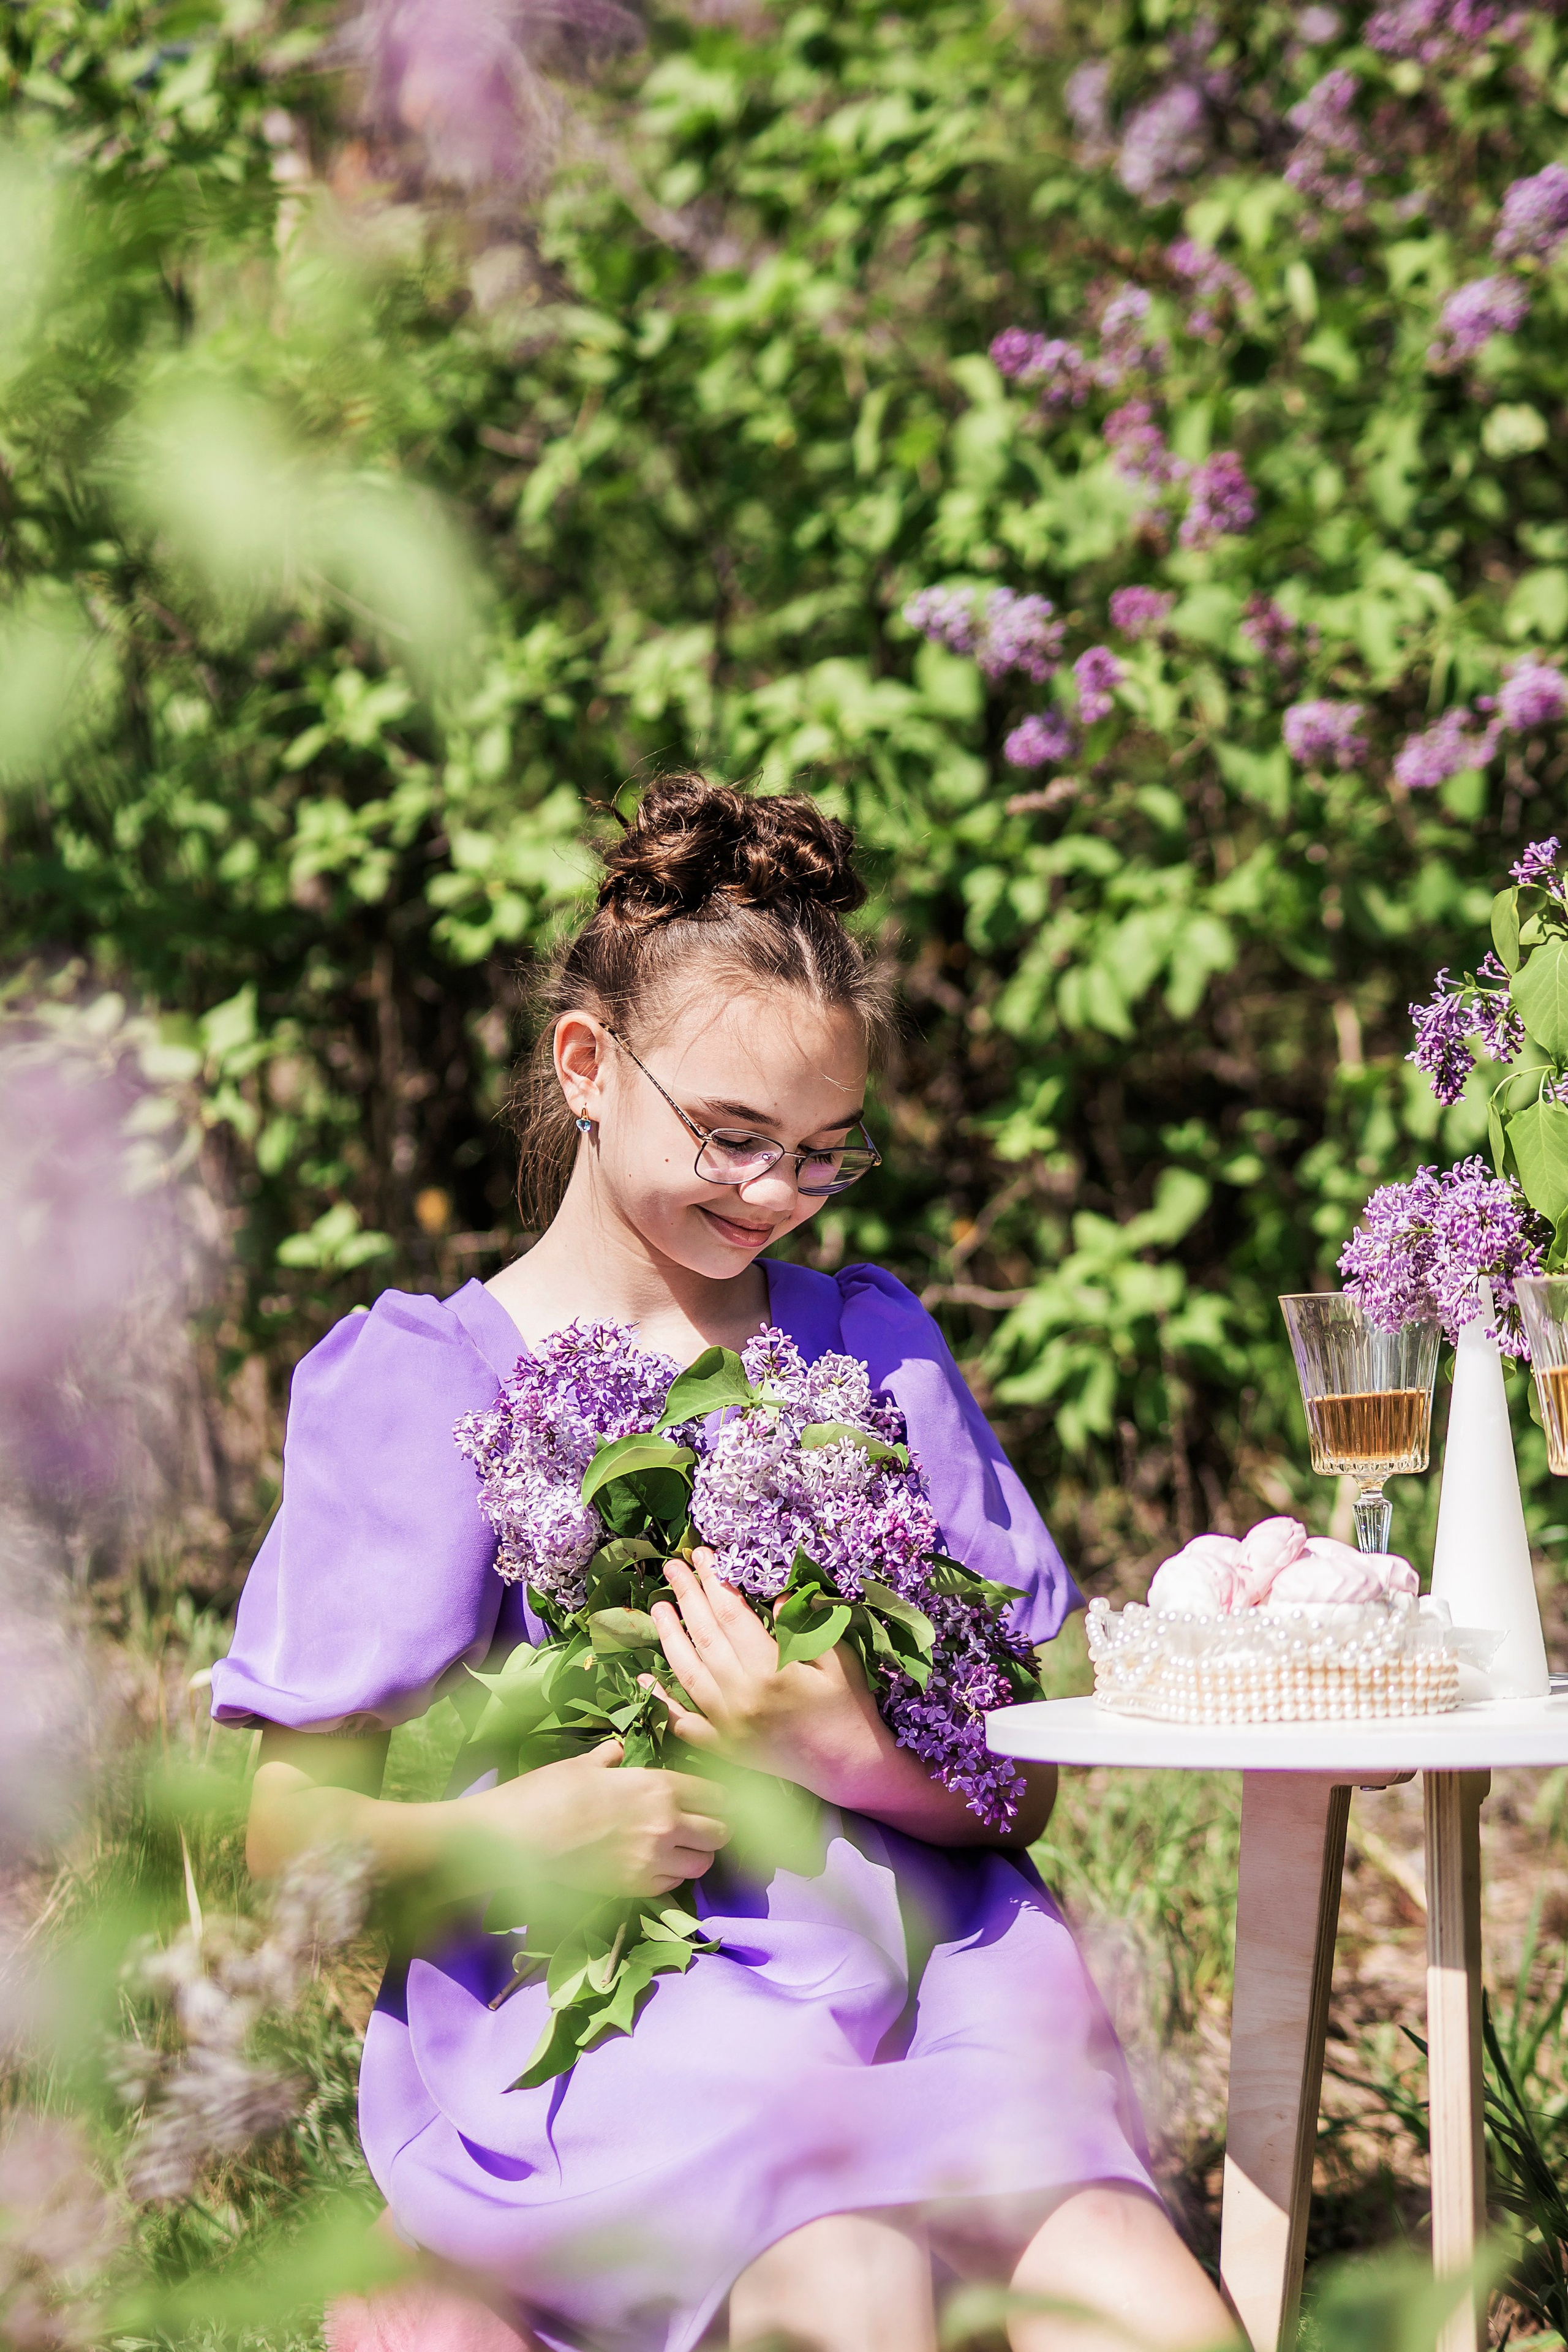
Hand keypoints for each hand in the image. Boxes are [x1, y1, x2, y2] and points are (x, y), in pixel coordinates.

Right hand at [465, 1741, 730, 1897]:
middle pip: (720, 1832)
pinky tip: (656, 1865)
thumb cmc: (550, 1792)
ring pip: (703, 1864)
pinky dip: (673, 1876)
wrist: (520, 1838)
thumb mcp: (584, 1765)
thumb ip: (611, 1757)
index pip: (716, 1795)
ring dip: (697, 1855)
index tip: (712, 1800)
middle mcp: (667, 1824)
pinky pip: (674, 1885)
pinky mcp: (636, 1888)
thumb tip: (618, 1750)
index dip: (717, 1798)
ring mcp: (653, 1860)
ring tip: (680, 1848)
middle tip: (700, 1826)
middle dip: (715, 1828)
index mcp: (659, 1786)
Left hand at [643, 1551, 887, 1796]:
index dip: (716, 1581)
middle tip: (673, 1567)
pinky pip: (683, 1723)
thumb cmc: (849, 1707)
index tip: (703, 1555)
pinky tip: (643, 1679)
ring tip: (659, 1607)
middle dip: (688, 1596)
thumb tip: (776, 1595)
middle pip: (706, 1636)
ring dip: (669, 1637)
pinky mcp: (724, 1748)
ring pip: (688, 1672)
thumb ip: (805, 1625)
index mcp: (773, 1670)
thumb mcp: (838, 1658)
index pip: (733, 1614)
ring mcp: (729, 1725)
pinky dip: (661, 1701)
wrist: (850, 1768)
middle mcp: (743, 1697)